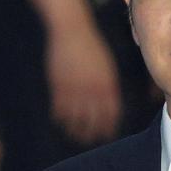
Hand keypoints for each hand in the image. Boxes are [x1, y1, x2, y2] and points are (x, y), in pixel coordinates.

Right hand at [45, 23, 121, 144]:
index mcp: (107, 86)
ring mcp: (75, 90)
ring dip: (74, 129)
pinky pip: (60, 110)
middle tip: (87, 140)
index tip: (105, 135)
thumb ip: (107, 87)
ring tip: (72, 134)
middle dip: (91, 133)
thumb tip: (109, 105)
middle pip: (93, 121)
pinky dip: (60, 118)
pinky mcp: (59, 87)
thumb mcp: (106, 67)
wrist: (72, 30)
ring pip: (75, 120)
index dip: (107, 127)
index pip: (110, 115)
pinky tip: (59, 121)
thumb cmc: (90, 47)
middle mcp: (93, 92)